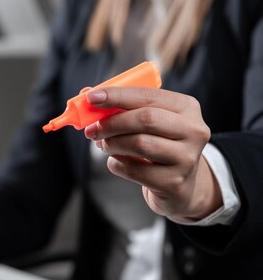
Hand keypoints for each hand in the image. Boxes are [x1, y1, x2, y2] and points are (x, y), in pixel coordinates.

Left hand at [83, 87, 221, 221]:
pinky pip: (134, 170)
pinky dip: (117, 164)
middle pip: (146, 119)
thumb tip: (85, 94)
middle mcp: (194, 130)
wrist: (179, 184)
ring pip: (140, 144)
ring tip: (103, 144)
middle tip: (91, 129)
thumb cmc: (156, 143)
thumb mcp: (145, 121)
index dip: (117, 95)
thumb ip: (119, 106)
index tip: (90, 97)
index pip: (148, 96)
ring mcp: (187, 158)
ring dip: (112, 143)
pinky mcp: (174, 182)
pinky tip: (116, 161)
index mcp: (186, 107)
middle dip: (112, 122)